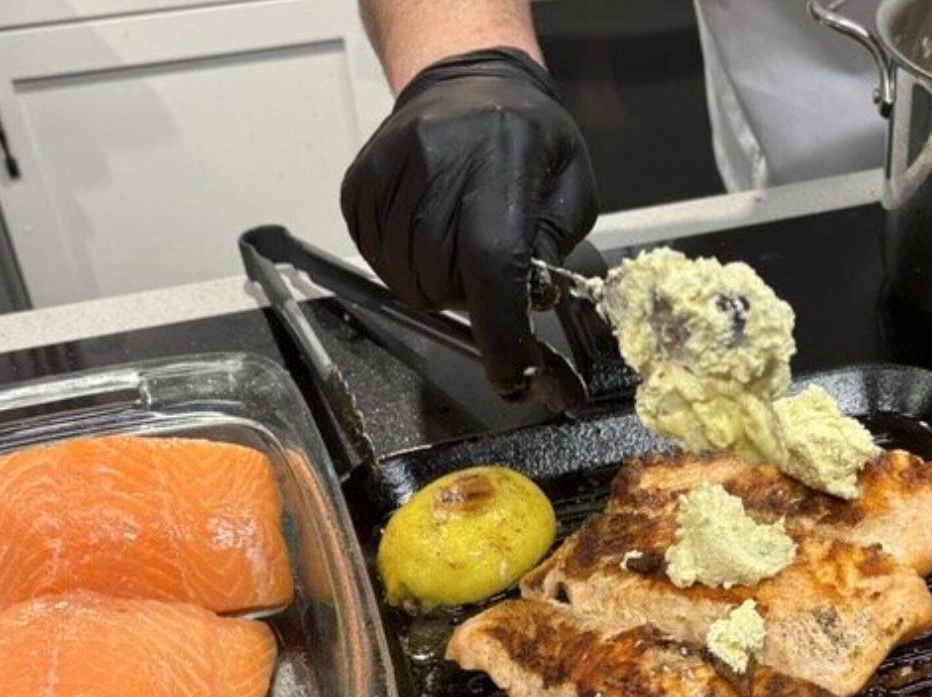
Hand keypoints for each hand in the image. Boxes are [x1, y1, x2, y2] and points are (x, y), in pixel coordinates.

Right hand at [341, 48, 597, 397]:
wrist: (467, 82)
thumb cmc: (528, 138)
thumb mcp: (571, 184)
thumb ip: (557, 245)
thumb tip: (531, 301)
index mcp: (503, 158)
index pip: (492, 262)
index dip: (500, 330)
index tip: (512, 378)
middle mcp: (439, 159)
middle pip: (441, 278)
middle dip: (470, 300)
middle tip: (488, 276)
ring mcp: (392, 167)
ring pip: (403, 277)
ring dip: (434, 284)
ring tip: (457, 249)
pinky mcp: (360, 181)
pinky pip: (374, 255)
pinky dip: (401, 264)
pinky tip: (425, 237)